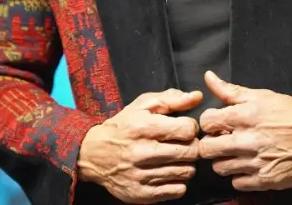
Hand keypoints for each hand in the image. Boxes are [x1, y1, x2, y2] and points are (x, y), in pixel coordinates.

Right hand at [78, 88, 202, 202]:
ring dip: (187, 164)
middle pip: (189, 152)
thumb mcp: (144, 104)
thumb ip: (172, 99)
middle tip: (185, 144)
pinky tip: (170, 171)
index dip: (191, 127)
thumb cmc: (124, 125)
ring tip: (177, 157)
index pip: (186, 129)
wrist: (94, 154)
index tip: (185, 128)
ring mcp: (141, 176)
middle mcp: (141, 152)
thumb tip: (197, 97)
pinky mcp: (141, 195)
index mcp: (143, 127)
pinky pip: (176, 191)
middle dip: (193, 146)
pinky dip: (179, 181)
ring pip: (186, 172)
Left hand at [198, 71, 291, 191]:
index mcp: (246, 115)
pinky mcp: (266, 180)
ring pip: (220, 168)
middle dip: (211, 143)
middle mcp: (248, 140)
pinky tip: (249, 164)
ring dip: (224, 160)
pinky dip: (240, 175)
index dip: (209, 122)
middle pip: (207, 149)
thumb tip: (208, 77)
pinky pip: (237, 183)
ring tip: (236, 152)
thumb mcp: (262, 95)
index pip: (206, 122)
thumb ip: (231, 90)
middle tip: (222, 140)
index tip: (217, 123)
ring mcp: (257, 162)